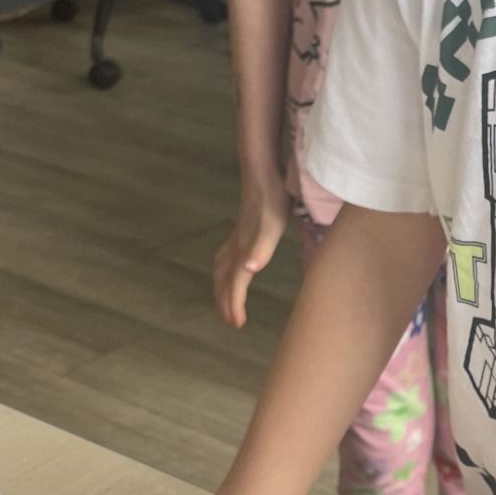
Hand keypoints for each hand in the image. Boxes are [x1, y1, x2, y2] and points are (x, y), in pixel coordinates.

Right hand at [213, 177, 288, 327]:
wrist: (261, 170)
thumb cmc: (272, 197)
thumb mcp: (273, 224)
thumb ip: (261, 248)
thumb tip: (249, 270)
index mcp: (244, 248)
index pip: (236, 283)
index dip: (235, 304)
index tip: (237, 324)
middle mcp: (236, 245)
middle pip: (225, 279)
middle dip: (226, 302)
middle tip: (231, 321)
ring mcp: (237, 236)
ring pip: (222, 268)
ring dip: (222, 287)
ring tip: (227, 301)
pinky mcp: (242, 228)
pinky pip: (227, 256)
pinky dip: (225, 270)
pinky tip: (234, 267)